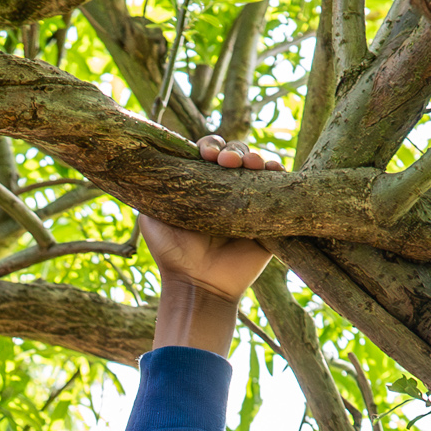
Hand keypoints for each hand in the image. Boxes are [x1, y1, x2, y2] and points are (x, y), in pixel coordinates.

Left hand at [137, 133, 284, 302]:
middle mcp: (226, 189)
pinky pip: (279, 188)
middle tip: (227, 162)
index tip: (207, 155)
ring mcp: (249, 201)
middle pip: (236, 154)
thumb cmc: (171, 253)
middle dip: (234, 150)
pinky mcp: (269, 216)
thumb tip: (150, 162)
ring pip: (258, 166)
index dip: (210, 147)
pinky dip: (279, 173)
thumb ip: (153, 190)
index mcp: (200, 184)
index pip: (209, 153)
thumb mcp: (151, 218)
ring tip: (251, 164)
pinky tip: (274, 169)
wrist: (198, 284)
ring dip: (255, 157)